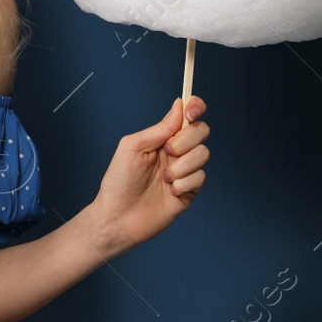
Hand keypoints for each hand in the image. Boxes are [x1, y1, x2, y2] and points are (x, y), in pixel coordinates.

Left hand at [91, 95, 209, 252]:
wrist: (118, 217)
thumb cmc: (119, 181)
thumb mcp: (133, 147)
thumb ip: (159, 128)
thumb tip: (179, 105)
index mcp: (162, 138)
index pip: (187, 116)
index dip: (195, 107)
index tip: (192, 111)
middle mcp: (176, 152)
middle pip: (201, 131)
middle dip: (186, 140)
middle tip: (167, 152)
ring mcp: (184, 171)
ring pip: (203, 154)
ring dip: (182, 166)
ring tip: (164, 179)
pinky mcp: (190, 191)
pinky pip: (201, 178)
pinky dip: (184, 184)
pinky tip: (170, 192)